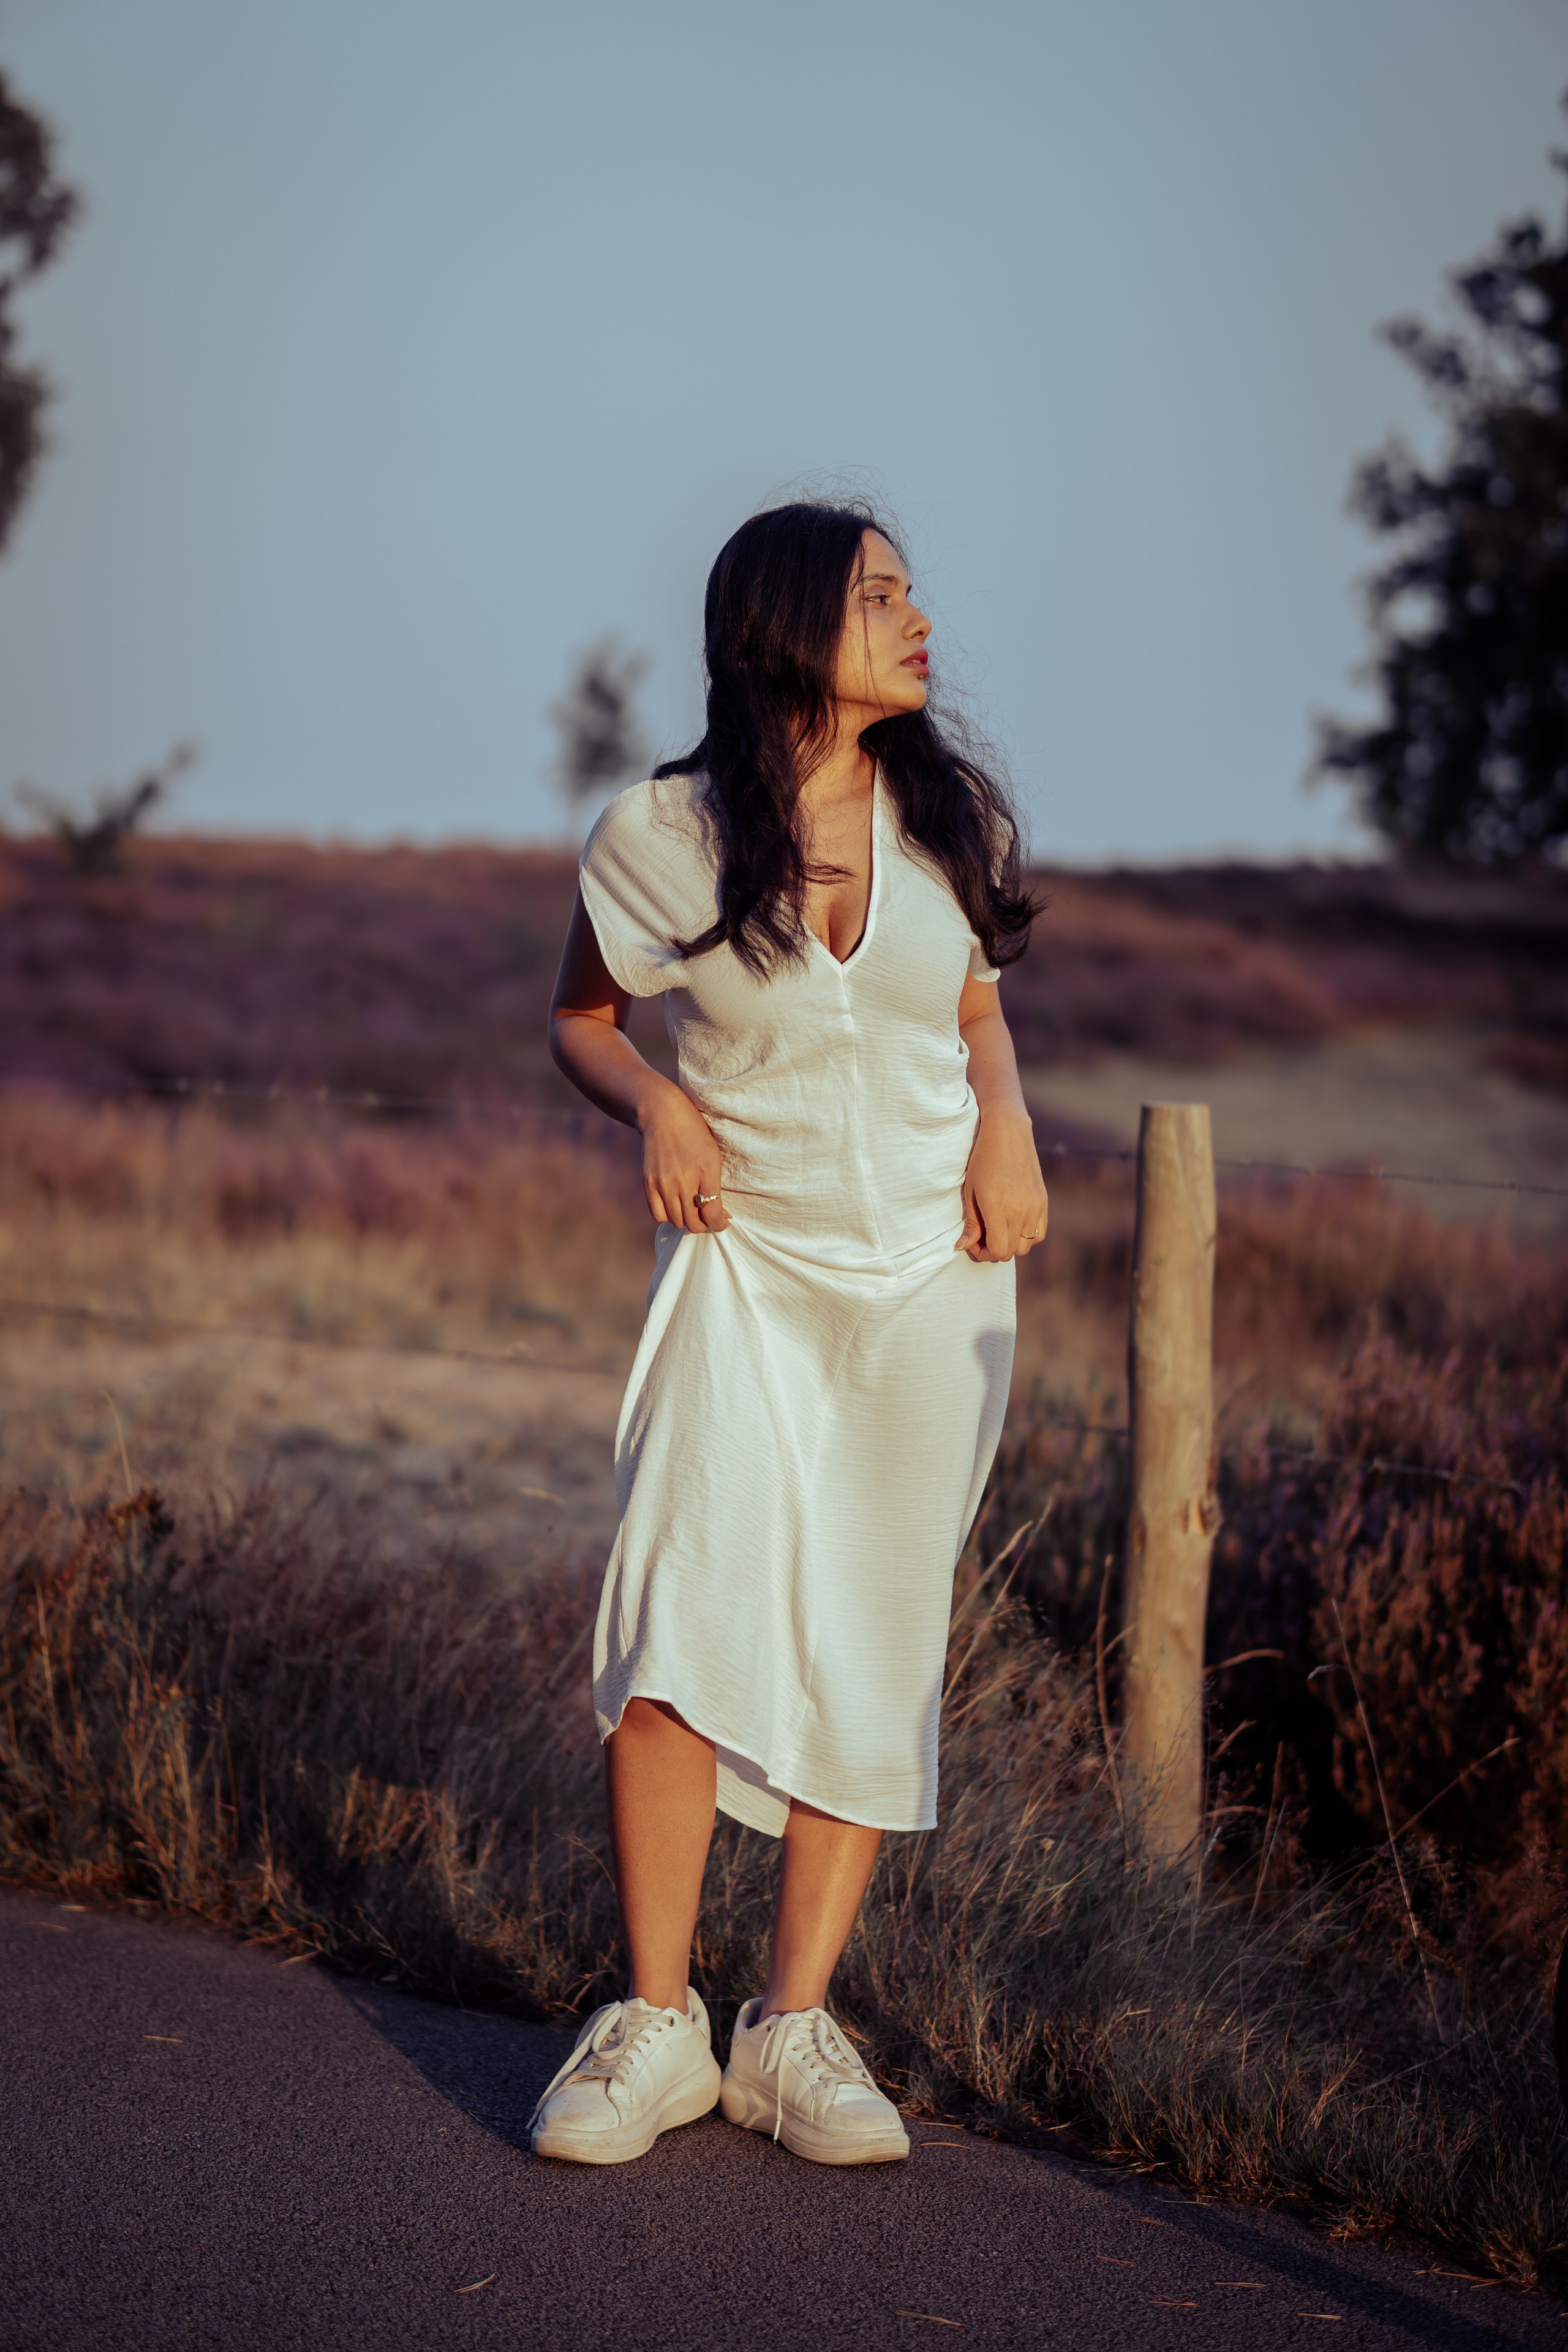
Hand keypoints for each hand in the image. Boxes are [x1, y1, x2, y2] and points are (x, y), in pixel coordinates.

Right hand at [638, 1078, 729, 1233]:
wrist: (662, 1114)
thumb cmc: (694, 1133)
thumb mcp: (713, 1156)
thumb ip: (716, 1186)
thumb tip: (721, 1215)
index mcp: (706, 1172)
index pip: (713, 1213)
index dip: (719, 1224)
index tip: (722, 1222)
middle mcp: (684, 1181)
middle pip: (693, 1223)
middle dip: (703, 1224)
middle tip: (706, 1217)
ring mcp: (664, 1183)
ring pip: (677, 1221)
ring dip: (686, 1221)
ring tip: (691, 1210)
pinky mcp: (648, 1183)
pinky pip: (658, 1214)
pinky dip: (668, 1216)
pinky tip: (674, 1206)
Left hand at [958, 1106, 1047, 1262]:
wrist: (1009, 1133)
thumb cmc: (983, 1160)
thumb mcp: (971, 1191)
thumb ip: (971, 1222)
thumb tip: (963, 1246)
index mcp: (999, 1210)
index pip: (998, 1252)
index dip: (983, 1253)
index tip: (974, 1241)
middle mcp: (1021, 1212)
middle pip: (1011, 1252)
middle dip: (994, 1250)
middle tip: (983, 1236)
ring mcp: (1035, 1208)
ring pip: (1026, 1246)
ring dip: (1011, 1243)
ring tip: (999, 1228)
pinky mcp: (1043, 1202)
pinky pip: (1039, 1233)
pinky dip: (1027, 1235)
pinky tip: (1014, 1222)